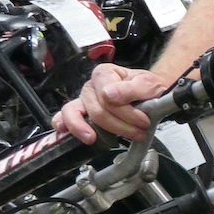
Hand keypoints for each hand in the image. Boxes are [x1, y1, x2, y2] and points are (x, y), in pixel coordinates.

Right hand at [53, 62, 172, 143]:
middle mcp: (90, 86)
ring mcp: (83, 100)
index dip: (126, 113)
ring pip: (74, 113)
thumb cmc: (147, 88)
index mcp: (104, 74)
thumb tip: (108, 95)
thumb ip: (130, 89)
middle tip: (138, 133)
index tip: (144, 122)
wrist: (150, 93)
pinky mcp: (81, 113)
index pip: (107, 97)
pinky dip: (64, 125)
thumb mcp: (147, 85)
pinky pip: (63, 117)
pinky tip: (65, 133)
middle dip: (118, 126)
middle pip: (96, 110)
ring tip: (92, 139)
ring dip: (84, 128)